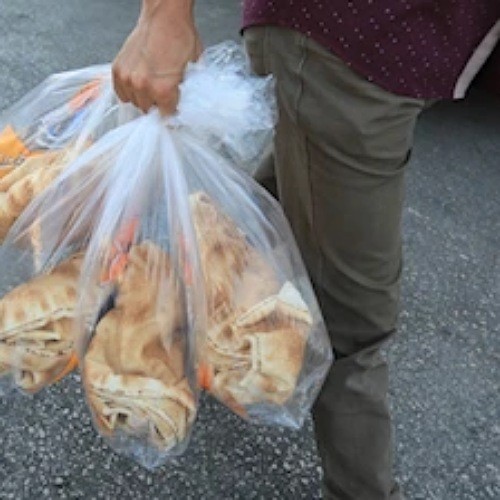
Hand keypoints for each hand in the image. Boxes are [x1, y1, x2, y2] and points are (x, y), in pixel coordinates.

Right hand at [112, 0, 200, 114]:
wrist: (164, 16)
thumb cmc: (180, 38)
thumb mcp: (193, 71)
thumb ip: (186, 92)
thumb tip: (184, 106)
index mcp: (163, 89)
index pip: (167, 116)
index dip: (172, 112)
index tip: (173, 108)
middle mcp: (142, 86)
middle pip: (149, 111)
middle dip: (157, 105)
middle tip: (163, 94)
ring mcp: (128, 78)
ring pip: (134, 103)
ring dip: (143, 98)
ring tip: (151, 86)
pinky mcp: (118, 69)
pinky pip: (121, 93)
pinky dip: (129, 91)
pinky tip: (139, 83)